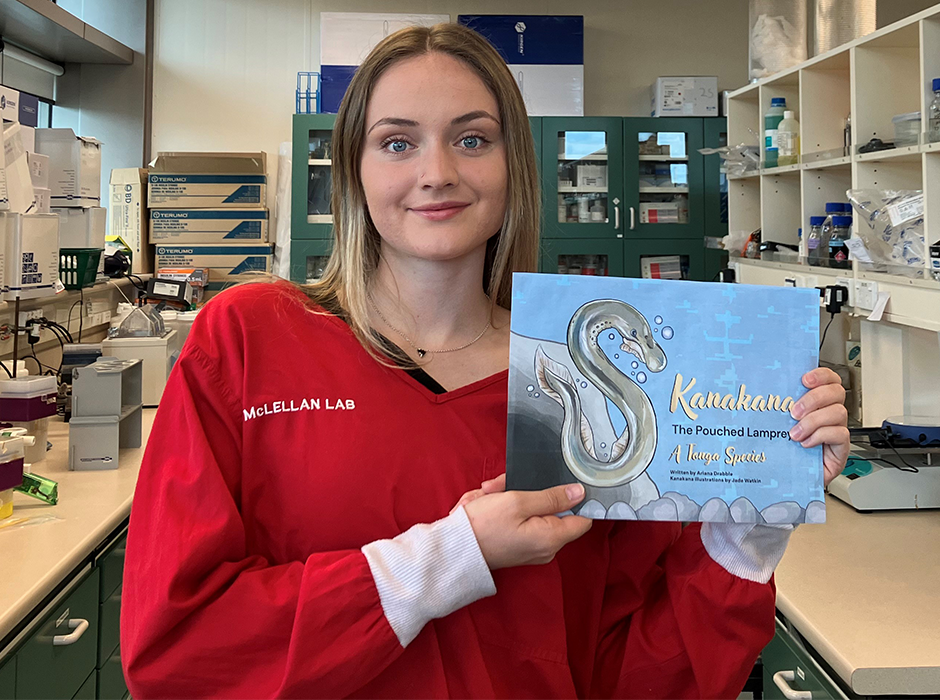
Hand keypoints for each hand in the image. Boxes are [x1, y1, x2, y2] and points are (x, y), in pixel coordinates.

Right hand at [452, 475, 591, 569]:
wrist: (454, 549)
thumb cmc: (483, 526)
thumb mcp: (518, 501)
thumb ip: (552, 497)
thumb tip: (579, 492)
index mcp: (552, 538)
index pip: (583, 517)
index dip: (576, 498)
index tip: (560, 483)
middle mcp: (546, 547)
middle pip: (552, 510)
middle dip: (530, 492)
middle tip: (503, 485)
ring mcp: (532, 548)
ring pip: (532, 511)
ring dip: (512, 497)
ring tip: (488, 494)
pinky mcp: (518, 546)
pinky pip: (520, 520)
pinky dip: (504, 508)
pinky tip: (486, 502)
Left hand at [789, 368, 850, 486]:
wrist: (793, 478)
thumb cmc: (787, 449)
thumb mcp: (780, 424)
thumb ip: (779, 408)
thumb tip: (762, 394)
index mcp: (817, 402)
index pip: (829, 379)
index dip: (821, 375)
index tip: (804, 379)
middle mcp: (830, 413)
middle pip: (836, 392)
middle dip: (814, 398)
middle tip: (794, 412)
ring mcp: (837, 429)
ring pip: (838, 412)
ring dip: (813, 421)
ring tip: (795, 433)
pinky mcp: (841, 447)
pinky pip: (840, 434)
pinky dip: (820, 436)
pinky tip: (806, 443)